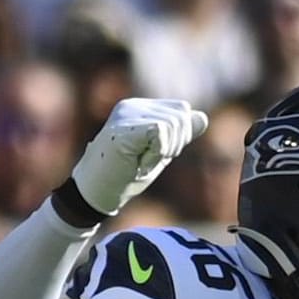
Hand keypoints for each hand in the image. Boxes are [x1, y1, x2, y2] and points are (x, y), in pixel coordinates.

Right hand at [70, 99, 209, 217]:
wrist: (96, 193)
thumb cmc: (125, 176)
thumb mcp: (160, 153)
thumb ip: (179, 135)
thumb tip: (202, 117)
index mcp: (140, 108)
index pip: (181, 110)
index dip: (179, 137)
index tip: (157, 154)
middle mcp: (132, 106)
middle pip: (180, 115)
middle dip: (174, 145)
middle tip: (148, 160)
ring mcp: (126, 115)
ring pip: (172, 124)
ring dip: (163, 152)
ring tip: (140, 162)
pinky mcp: (123, 127)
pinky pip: (160, 132)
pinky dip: (155, 154)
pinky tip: (137, 163)